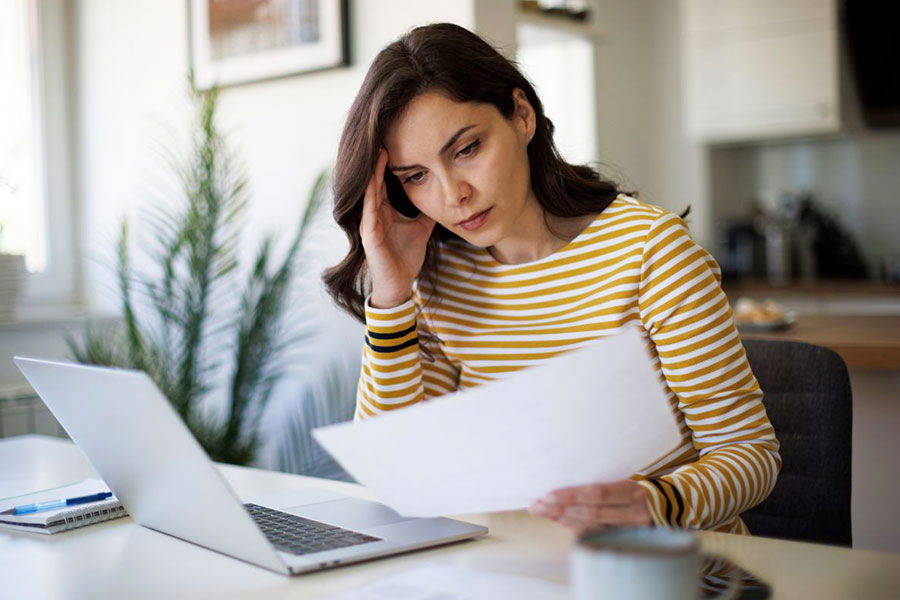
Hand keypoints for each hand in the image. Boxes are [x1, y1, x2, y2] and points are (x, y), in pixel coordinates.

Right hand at [360, 148, 435, 307]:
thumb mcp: (421, 228)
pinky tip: (374, 182)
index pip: (384, 182)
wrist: (400, 284)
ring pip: (370, 193)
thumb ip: (426, 212)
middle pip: (375, 182)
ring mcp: (370, 224)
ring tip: (380, 153)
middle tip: (384, 137)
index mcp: (385, 211)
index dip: (388, 164)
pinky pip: (370, 211)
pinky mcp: (370, 235)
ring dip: (374, 173)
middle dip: (379, 162)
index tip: (395, 143)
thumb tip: (441, 197)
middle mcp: (374, 214)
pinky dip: (371, 196)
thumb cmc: (406, 258)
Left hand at [528, 480, 651, 534]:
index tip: (548, 494)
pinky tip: (560, 521)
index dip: (571, 495)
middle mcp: (633, 512)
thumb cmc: (644, 484)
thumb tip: (570, 475)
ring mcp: (630, 528)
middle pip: (590, 512)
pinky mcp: (626, 537)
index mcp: (633, 491)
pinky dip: (576, 527)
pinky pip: (596, 533)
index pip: (597, 494)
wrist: (675, 504)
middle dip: (560, 509)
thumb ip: (606, 481)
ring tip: (542, 512)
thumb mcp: (631, 477)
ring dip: (563, 519)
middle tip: (537, 505)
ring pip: (591, 526)